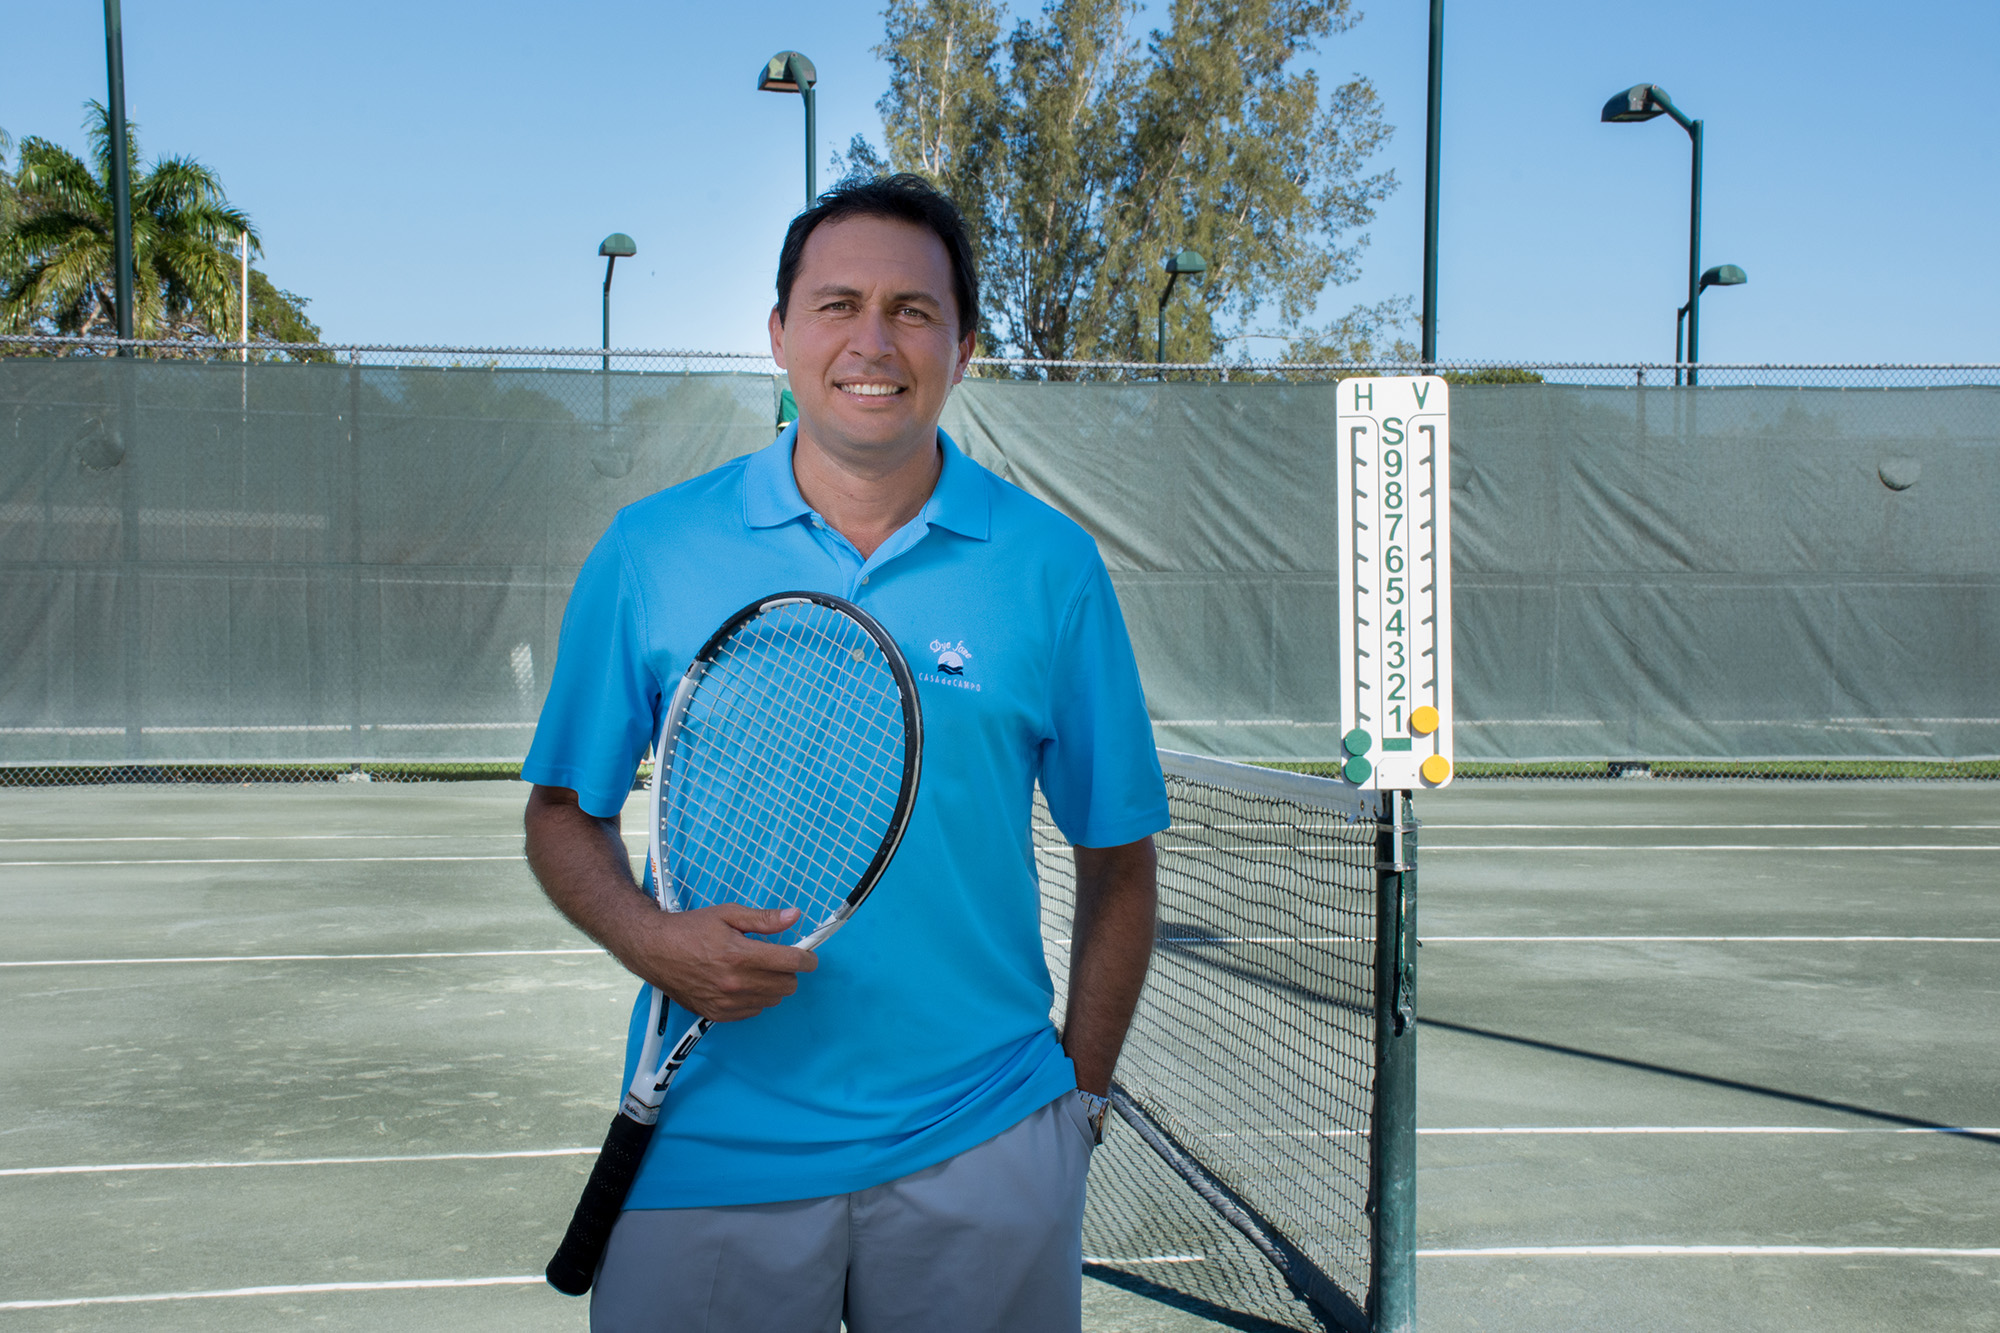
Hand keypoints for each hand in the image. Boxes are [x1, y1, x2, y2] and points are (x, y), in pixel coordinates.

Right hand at [623, 904, 818, 1022]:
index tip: (808, 956)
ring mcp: (726, 1002)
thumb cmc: (690, 929)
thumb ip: (764, 919)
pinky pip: (753, 1012)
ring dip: (772, 986)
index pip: (791, 963)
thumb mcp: (728, 914)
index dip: (807, 958)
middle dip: (789, 971)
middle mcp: (735, 983)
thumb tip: (794, 916)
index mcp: (740, 955)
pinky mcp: (716, 1014)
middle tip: (778, 959)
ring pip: (772, 1000)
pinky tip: (742, 984)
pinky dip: (755, 999)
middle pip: (787, 986)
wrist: (653, 950)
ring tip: (756, 970)